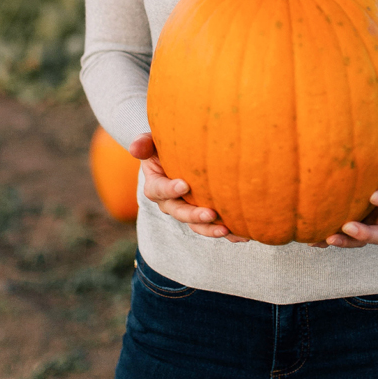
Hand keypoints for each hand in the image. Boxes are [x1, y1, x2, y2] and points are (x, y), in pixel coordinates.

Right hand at [129, 133, 248, 241]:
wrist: (179, 155)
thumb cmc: (165, 147)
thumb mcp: (152, 142)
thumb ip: (144, 144)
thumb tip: (135, 147)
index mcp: (156, 186)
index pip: (159, 190)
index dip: (170, 189)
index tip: (184, 186)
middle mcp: (170, 203)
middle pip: (179, 213)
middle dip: (194, 215)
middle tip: (210, 214)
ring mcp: (187, 210)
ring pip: (196, 225)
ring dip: (210, 229)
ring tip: (227, 229)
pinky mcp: (203, 215)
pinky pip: (213, 226)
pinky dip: (228, 233)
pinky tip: (242, 236)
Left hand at [312, 137, 377, 249]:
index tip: (374, 196)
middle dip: (365, 233)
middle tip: (348, 226)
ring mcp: (367, 220)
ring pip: (358, 240)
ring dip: (344, 241)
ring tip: (326, 238)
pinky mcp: (350, 222)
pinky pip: (340, 235)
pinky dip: (325, 239)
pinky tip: (311, 240)